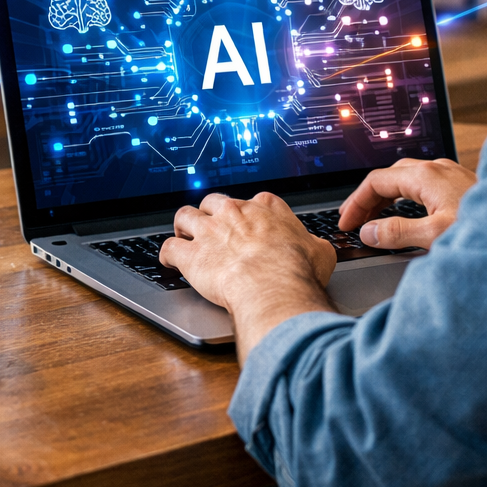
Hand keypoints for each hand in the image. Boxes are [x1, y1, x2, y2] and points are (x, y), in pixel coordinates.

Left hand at [159, 192, 336, 361]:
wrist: (273, 286)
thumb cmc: (297, 270)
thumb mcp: (320, 252)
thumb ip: (314, 245)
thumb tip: (319, 250)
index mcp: (266, 208)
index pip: (254, 201)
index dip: (250, 214)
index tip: (250, 224)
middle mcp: (234, 212)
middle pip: (214, 202)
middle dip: (211, 213)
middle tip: (213, 229)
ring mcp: (209, 231)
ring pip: (185, 215)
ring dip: (184, 226)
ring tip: (185, 236)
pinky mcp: (191, 255)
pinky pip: (168, 248)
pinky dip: (166, 254)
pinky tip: (168, 261)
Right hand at [338, 157, 476, 250]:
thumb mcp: (435, 236)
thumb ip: (398, 233)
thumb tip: (370, 232)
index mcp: (427, 176)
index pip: (377, 181)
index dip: (356, 202)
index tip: (345, 223)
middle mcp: (439, 169)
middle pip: (391, 176)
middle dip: (369, 198)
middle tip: (355, 221)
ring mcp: (453, 175)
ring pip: (409, 179)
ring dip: (388, 197)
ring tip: (376, 219)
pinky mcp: (463, 185)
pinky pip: (425, 185)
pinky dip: (407, 198)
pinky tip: (410, 213)